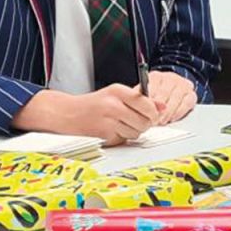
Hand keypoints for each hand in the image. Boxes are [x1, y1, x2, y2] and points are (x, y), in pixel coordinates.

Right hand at [13, 85, 160, 144]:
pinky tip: (111, 130)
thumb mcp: (116, 95)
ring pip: (136, 133)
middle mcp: (113, 105)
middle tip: (134, 121)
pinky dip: (121, 138)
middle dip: (144, 124)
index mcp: (118, 91)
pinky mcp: (103, 135)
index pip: (147, 104)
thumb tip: (163, 106)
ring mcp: (108, 121)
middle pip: (145, 122)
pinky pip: (124, 140)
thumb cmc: (93, 104)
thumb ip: (141, 100)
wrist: (66, 113)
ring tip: (120, 124)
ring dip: (132, 132)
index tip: (152, 114)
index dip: (153, 112)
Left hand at [146, 70, 196, 123]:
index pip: (151, 88)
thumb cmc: (156, 98)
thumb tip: (140, 106)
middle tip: (154, 120)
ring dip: (168, 112)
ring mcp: (183, 85)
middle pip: (164, 93)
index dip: (149, 103)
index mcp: (156, 76)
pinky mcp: (192, 94)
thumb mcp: (145, 97)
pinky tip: (172, 118)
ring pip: (176, 98)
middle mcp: (170, 77)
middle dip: (159, 109)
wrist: (171, 96)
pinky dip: (178, 112)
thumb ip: (141, 99)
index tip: (146, 113)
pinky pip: (186, 103)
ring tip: (162, 121)